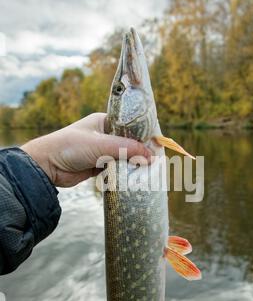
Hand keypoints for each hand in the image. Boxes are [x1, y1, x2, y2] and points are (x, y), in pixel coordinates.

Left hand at [21, 113, 151, 186]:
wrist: (46, 166)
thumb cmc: (70, 147)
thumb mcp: (99, 145)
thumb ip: (125, 149)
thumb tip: (150, 156)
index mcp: (104, 122)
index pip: (130, 126)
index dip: (144, 134)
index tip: (159, 144)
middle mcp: (104, 135)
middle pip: (129, 143)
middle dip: (141, 152)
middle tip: (157, 160)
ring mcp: (101, 151)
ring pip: (124, 157)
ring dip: (133, 164)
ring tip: (150, 171)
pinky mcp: (98, 166)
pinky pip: (117, 169)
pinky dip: (125, 173)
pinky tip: (136, 178)